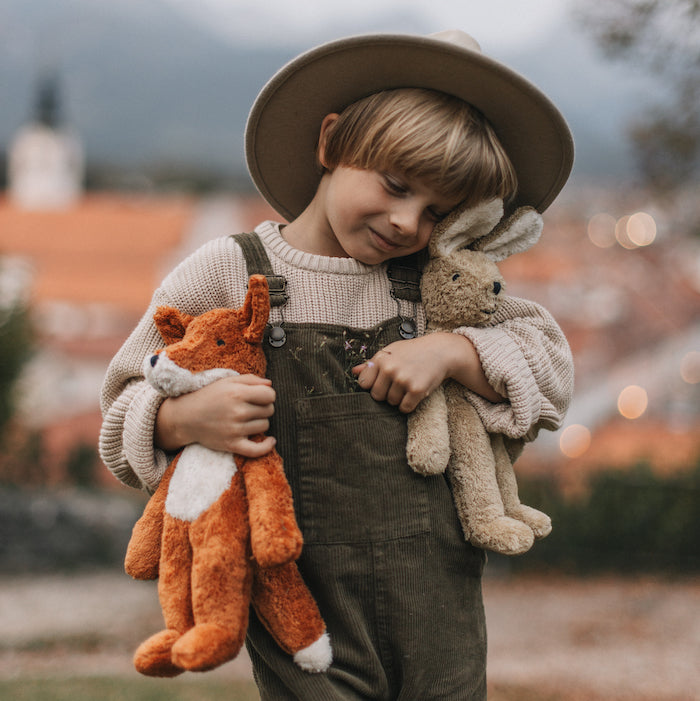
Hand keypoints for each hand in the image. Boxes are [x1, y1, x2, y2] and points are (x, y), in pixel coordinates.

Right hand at [154, 374, 276, 455]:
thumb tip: (270, 384)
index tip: (261, 396)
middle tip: (251, 407)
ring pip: (265, 426)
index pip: (270, 395)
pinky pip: (256, 450)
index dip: (268, 395)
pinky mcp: (231, 445)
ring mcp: (234, 430)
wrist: (185, 417)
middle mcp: (237, 412)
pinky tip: (270, 440)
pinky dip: (267, 446)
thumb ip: (250, 379)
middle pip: (269, 410)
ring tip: (247, 418)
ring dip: (260, 422)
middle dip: (264, 407)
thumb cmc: (208, 396)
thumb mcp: (227, 381)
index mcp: (237, 393)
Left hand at [352, 333, 502, 412]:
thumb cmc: (413, 351)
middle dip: (385, 393)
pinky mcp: (417, 390)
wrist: (441, 351)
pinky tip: (414, 393)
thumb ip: (373, 362)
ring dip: (398, 399)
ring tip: (408, 385)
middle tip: (397, 384)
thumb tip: (354, 372)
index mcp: (381, 359)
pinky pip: (404, 408)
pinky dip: (408, 404)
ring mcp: (403, 380)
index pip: (364, 384)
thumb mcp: (392, 351)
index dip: (372, 385)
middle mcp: (390, 369)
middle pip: (376, 396)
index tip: (381, 381)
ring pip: (391, 402)